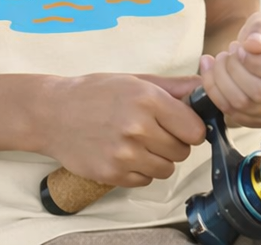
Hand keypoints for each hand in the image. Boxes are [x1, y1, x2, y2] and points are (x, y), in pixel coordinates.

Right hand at [40, 72, 205, 187]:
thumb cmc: (95, 92)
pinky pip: (145, 181)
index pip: (195, 129)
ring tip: (135, 140)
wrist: (53, 113)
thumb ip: (174, 87)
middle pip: (182, 151)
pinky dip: (139, 170)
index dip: (189, 127)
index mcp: (147, 99)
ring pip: (166, 169)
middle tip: (151, 129)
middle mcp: (138, 127)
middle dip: (172, 142)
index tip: (178, 123)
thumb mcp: (134, 80)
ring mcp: (125, 154)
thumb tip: (206, 85)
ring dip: (157, 158)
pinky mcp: (113, 174)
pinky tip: (122, 152)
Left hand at [199, 12, 260, 127]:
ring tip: (220, 60)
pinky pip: (234, 114)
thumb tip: (253, 44)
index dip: (259, 62)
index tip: (242, 49)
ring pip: (245, 105)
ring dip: (222, 79)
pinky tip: (214, 74)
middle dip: (235, 69)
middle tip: (228, 52)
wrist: (255, 54)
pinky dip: (216, 92)